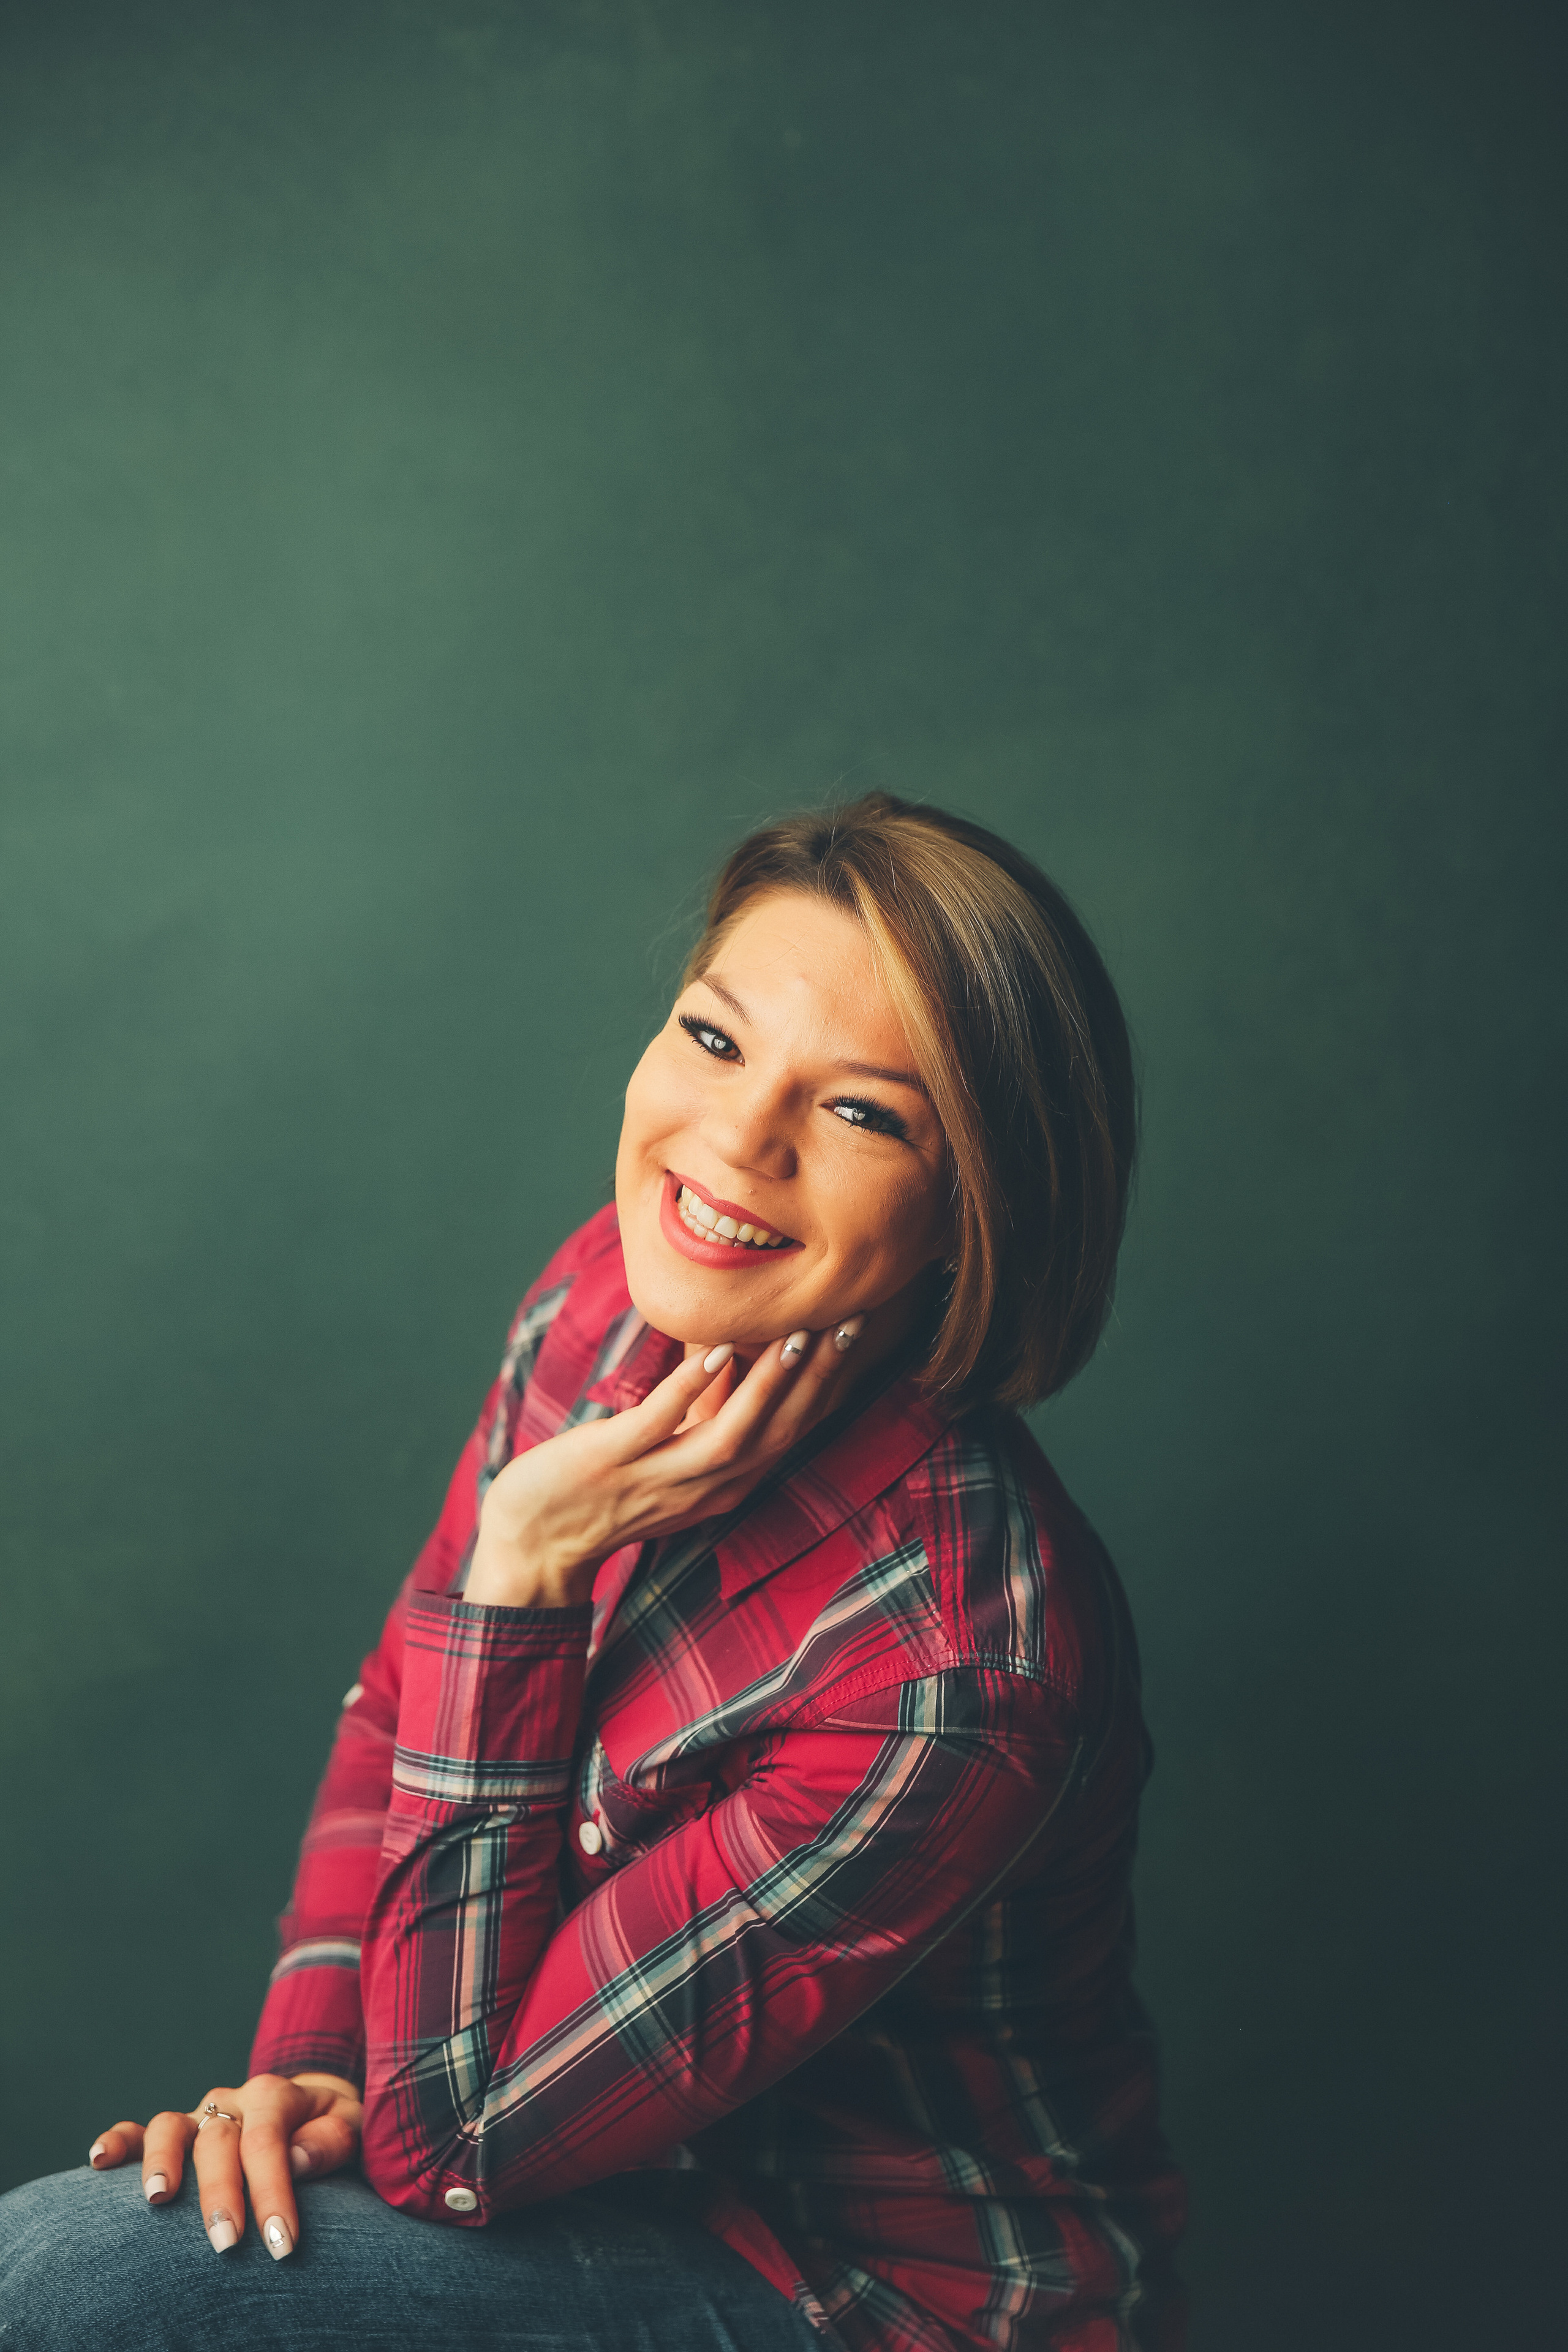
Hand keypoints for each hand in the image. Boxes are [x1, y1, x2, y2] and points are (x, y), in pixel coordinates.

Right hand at [87, 2070, 362, 2257]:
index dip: (273, 2192)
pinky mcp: (180, 2132)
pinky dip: (118, 2141)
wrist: (315, 2104)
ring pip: (172, 2126)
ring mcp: (201, 2115)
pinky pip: (141, 2130)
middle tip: (225, 2245)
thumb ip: (331, 2140)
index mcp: (277, 2096)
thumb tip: (299, 2159)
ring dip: (161, 2162)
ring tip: (157, 2200)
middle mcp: (233, 2101)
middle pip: (218, 2141)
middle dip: (220, 2194)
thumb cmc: (331, 2127)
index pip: (269, 2142)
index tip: (281, 2245)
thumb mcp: (351, 2126)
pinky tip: (98, 2162)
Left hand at [466, 1315, 866, 1608]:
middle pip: (778, 1434)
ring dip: (769, 1385)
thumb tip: (732, 1368)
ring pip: (732, 1436)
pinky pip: (661, 1424)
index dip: (826, 1384)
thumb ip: (704, 1433)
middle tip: (849, 1322)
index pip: (790, 1433)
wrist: (533, 1545)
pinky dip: (693, 1389)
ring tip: (797, 1336)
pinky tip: (718, 1350)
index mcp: (722, 1487)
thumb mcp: (671, 1469)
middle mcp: (702, 1490)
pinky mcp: (613, 1463)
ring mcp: (658, 1479)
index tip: (851, 1331)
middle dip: (817, 1377)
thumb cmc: (600, 1494)